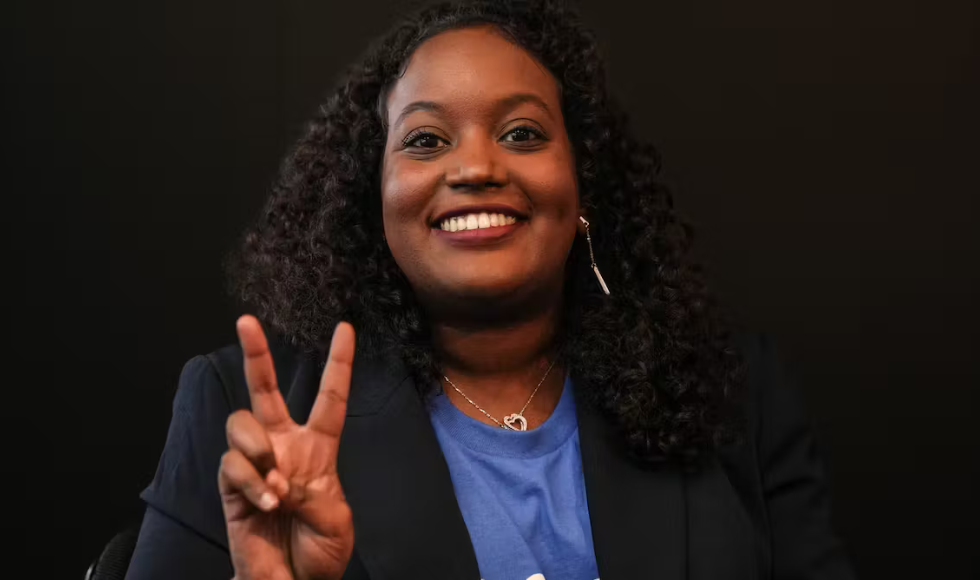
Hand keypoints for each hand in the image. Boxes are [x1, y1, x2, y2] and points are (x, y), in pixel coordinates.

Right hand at [219, 315, 354, 579]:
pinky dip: (253, 483)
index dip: (339, 363)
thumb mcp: (336, 520)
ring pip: (241, 423)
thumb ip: (314, 492)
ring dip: (258, 448)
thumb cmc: (320, 552)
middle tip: (246, 320)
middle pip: (266, 391)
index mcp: (319, 448)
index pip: (330, 397)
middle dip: (256, 354)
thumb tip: (281, 476)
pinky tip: (268, 503)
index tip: (346, 328)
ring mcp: (256, 464)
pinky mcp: (232, 487)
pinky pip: (232, 466)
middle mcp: (284, 447)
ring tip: (277, 485)